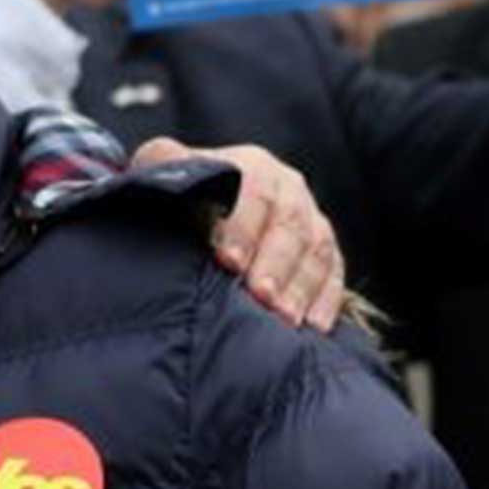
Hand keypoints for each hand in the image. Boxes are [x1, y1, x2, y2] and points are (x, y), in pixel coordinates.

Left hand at [134, 137, 344, 331]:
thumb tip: (153, 178)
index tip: (229, 261)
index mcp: (252, 165)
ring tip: (285, 318)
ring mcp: (312, 218)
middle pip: (290, 225)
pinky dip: (327, 299)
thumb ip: (161, 163)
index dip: (243, 227)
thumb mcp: (167, 165)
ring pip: (316, 251)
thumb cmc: (185, 189)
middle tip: (261, 297)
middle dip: (275, 263)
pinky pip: (335, 273)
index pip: (255, 191)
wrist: (211, 199)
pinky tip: (315, 325)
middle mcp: (288, 188)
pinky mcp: (325, 250)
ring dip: (301, 286)